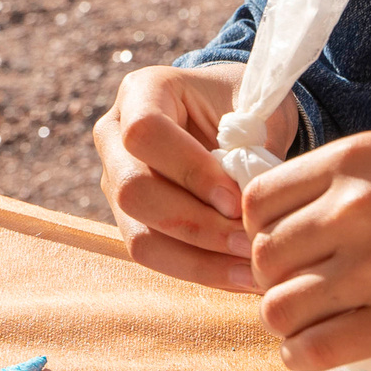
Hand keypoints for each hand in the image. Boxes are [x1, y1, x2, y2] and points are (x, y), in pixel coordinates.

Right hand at [94, 62, 292, 292]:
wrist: (232, 116)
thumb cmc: (247, 106)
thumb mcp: (256, 109)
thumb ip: (252, 146)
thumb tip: (252, 206)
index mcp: (143, 92)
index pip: (145, 132)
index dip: (189, 171)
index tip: (237, 200)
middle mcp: (114, 136)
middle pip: (133, 191)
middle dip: (196, 225)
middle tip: (250, 242)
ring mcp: (115, 181)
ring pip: (138, 235)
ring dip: (199, 260)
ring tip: (251, 271)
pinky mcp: (129, 219)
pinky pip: (154, 256)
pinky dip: (199, 270)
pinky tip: (240, 278)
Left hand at [242, 128, 370, 366]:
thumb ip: (346, 188)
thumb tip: (288, 232)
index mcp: (354, 159)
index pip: (257, 204)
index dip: (265, 232)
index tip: (294, 246)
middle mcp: (354, 208)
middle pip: (262, 259)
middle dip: (278, 279)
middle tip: (312, 288)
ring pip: (278, 309)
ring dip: (291, 320)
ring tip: (322, 319)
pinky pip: (312, 350)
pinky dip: (305, 355)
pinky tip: (327, 347)